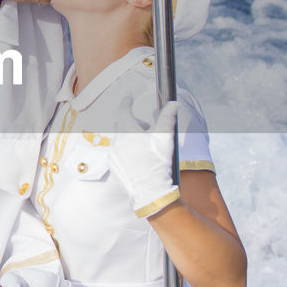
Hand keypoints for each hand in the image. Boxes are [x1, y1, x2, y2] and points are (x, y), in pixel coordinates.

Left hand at [108, 97, 180, 217]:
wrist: (150, 189)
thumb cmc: (158, 161)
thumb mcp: (165, 136)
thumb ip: (168, 117)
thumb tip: (173, 103)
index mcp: (127, 130)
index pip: (124, 110)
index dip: (127, 101)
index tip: (129, 96)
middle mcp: (116, 140)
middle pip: (123, 125)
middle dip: (135, 123)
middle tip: (148, 128)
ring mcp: (113, 154)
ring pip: (121, 139)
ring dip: (131, 138)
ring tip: (146, 145)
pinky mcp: (113, 165)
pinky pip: (118, 152)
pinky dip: (127, 150)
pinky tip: (139, 157)